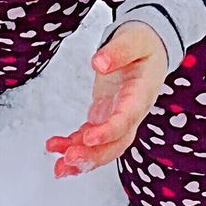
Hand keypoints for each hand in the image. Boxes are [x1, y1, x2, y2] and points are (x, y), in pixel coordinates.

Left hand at [45, 22, 169, 177]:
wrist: (149, 46)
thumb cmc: (144, 43)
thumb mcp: (133, 39)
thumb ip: (117, 51)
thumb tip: (99, 62)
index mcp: (141, 94)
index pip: (126, 119)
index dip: (108, 132)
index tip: (89, 138)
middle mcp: (131, 111)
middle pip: (116, 143)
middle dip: (94, 156)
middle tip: (69, 159)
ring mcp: (117, 115)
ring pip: (103, 147)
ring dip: (82, 159)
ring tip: (59, 167)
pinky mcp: (104, 114)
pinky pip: (90, 136)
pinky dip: (73, 145)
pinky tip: (56, 148)